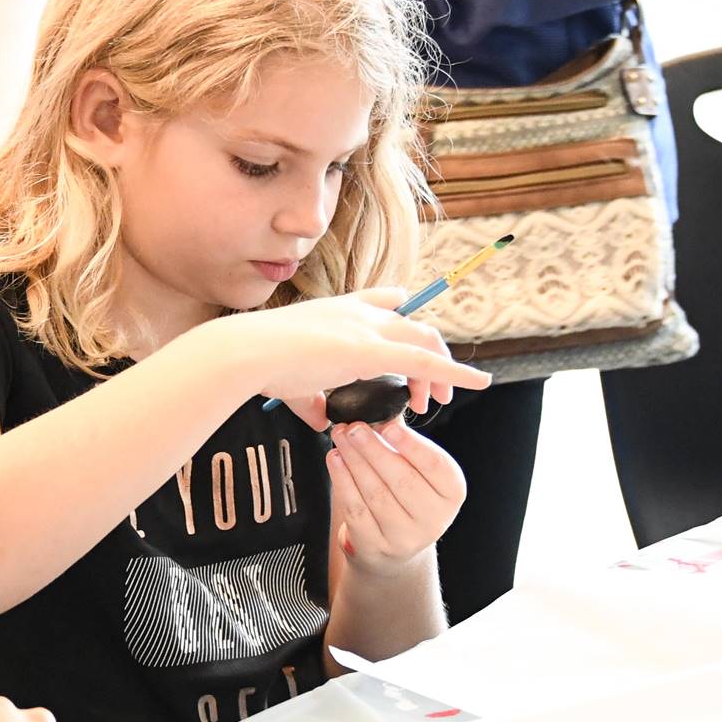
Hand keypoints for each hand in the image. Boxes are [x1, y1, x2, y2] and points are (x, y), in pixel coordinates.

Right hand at [230, 289, 491, 429]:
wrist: (244, 352)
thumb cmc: (260, 364)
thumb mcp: (294, 382)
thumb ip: (314, 400)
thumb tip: (324, 421)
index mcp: (339, 310)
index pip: (386, 300)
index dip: (404, 319)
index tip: (412, 345)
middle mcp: (358, 311)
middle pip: (413, 323)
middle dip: (429, 355)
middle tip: (428, 393)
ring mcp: (366, 327)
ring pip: (424, 339)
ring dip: (440, 370)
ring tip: (441, 401)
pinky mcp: (370, 350)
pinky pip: (425, 360)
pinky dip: (454, 372)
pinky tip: (477, 383)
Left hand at [328, 418, 465, 576]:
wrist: (393, 545)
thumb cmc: (405, 493)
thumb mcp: (416, 468)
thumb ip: (403, 439)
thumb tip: (380, 404)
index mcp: (452, 493)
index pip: (436, 466)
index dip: (412, 445)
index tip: (389, 425)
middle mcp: (434, 519)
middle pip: (402, 480)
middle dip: (373, 449)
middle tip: (353, 427)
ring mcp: (404, 537)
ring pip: (376, 493)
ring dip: (353, 460)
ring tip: (340, 438)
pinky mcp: (376, 547)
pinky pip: (356, 510)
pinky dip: (342, 481)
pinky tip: (335, 460)